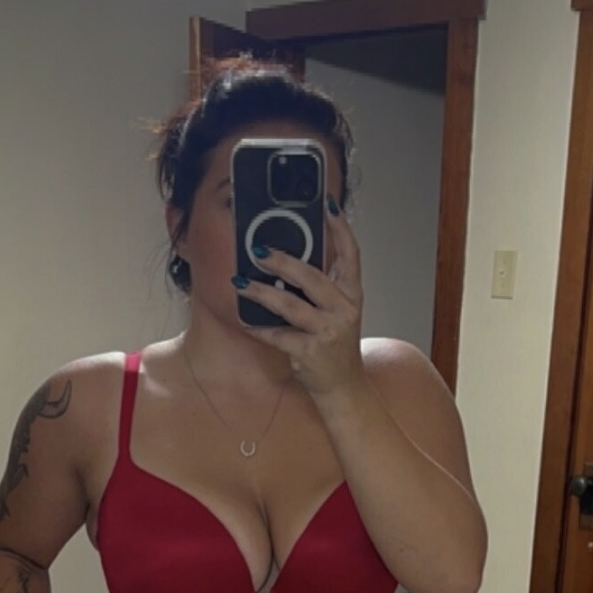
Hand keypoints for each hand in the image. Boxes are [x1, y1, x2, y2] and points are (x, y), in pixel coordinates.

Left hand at [236, 201, 363, 396]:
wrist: (343, 387)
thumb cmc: (335, 346)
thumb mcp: (338, 312)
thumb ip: (323, 287)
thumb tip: (289, 261)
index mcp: (352, 295)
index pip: (351, 254)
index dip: (341, 228)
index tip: (328, 205)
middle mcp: (344, 310)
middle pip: (312, 277)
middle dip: (283, 261)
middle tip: (258, 250)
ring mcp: (327, 332)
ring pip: (290, 306)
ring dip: (262, 292)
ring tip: (241, 282)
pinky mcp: (310, 353)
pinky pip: (278, 336)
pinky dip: (259, 328)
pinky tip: (245, 319)